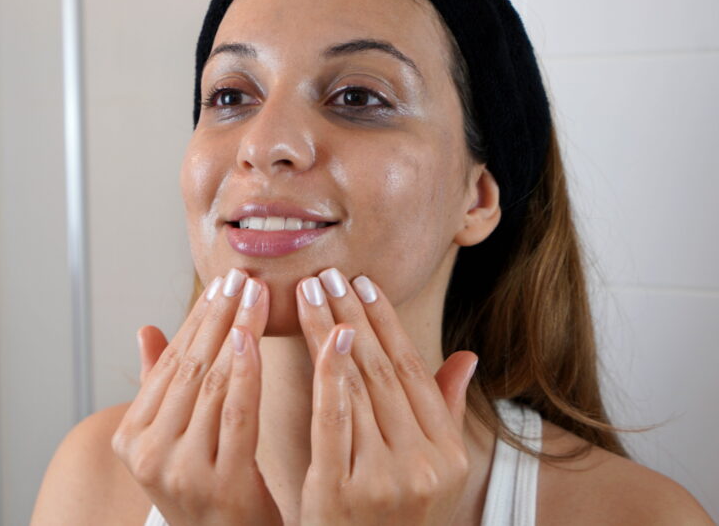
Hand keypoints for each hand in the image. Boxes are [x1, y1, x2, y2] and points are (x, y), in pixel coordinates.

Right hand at [112, 269, 282, 525]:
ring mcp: (179, 470)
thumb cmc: (207, 493)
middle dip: (218, 315)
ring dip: (235, 330)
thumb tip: (146, 330)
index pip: (168, 363)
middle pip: (189, 367)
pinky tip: (254, 337)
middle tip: (241, 276)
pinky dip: (245, 371)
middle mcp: (146, 454)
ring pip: (210, 383)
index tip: (221, 283)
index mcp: (130, 439)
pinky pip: (235, 414)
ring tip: (255, 294)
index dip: (197, 319)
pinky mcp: (218, 483)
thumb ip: (159, 388)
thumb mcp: (173, 442)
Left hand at [296, 269, 477, 524]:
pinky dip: (327, 376)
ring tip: (309, 292)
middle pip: (381, 372)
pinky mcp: (343, 491)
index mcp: (446, 452)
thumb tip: (466, 357)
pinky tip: (319, 338)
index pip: (413, 371)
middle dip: (352, 315)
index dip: (387, 323)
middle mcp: (422, 463)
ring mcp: (384, 478)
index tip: (365, 283)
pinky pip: (334, 421)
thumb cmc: (392, 515)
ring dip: (330, 332)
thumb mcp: (431, 469)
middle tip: (329, 273)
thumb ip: (445, 411)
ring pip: (355, 387)